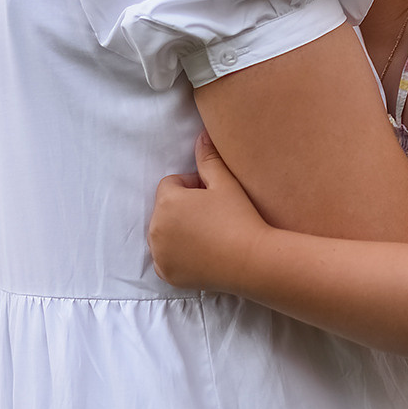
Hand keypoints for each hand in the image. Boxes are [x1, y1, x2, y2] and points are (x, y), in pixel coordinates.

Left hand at [149, 132, 270, 291]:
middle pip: (165, 209)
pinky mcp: (166, 273)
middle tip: (213, 216)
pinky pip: (166, 256)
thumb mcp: (225, 182)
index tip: (214, 198)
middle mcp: (155, 228)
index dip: (193, 187)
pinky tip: (202, 253)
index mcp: (166, 202)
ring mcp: (159, 254)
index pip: (171, 184)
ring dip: (179, 230)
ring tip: (209, 235)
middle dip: (183, 208)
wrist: (252, 260)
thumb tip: (201, 135)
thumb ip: (208, 157)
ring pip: (164, 232)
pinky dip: (178, 254)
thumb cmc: (239, 217)